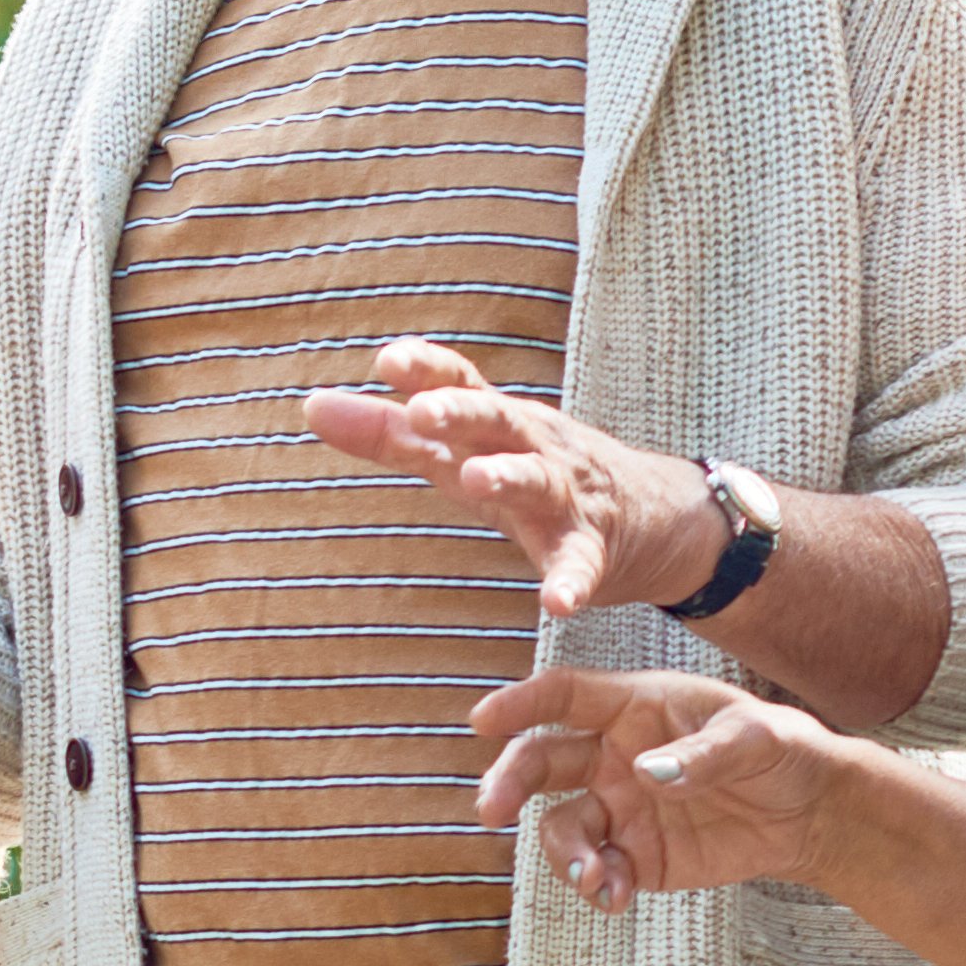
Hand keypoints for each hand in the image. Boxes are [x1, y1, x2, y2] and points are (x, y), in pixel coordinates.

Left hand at [307, 342, 722, 619]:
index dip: (427, 370)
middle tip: (422, 411)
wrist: (652, 517)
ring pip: (537, 481)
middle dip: (461, 412)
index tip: (386, 361)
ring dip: (508, 477)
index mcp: (498, 423)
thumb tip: (313, 404)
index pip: (461, 383)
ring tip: (478, 479)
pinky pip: (581, 566)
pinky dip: (570, 583)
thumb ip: (388, 433)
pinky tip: (555, 604)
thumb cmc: (534, 474)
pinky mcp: (594, 550)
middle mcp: (534, 448)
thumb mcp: (461, 451)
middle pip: (497, 420)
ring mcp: (567, 498)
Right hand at [461, 667, 854, 910]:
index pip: (566, 696)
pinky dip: (596, 886)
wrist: (810, 815)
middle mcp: (614, 755)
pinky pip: (597, 871)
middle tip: (492, 812)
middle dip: (509, 783)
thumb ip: (705, 753)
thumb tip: (648, 773)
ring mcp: (620, 808)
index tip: (483, 721)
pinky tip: (615, 898)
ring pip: (563, 825)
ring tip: (591, 877)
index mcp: (635, 708)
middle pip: (541, 761)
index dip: (522, 704)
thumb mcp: (758, 738)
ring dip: (562, 852)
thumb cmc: (784, 753)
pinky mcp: (636, 856)